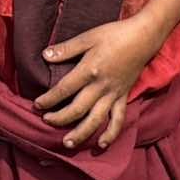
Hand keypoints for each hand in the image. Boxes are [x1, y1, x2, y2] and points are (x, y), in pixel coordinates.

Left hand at [33, 16, 159, 148]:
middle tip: (46, 122)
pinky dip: (111, 134)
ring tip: (67, 143)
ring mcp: (113, 94)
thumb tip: (45, 55)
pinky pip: (118, 120)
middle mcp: (101, 87)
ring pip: (96, 120)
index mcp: (89, 70)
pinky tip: (101, 145)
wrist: (143, 37)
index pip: (64, 89)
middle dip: (59, 119)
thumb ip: (66, 48)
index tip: (37, 105)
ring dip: (81, 133)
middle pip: (77, 109)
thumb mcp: (88, 37)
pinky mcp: (124, 97)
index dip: (49, 99)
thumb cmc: (114, 34)